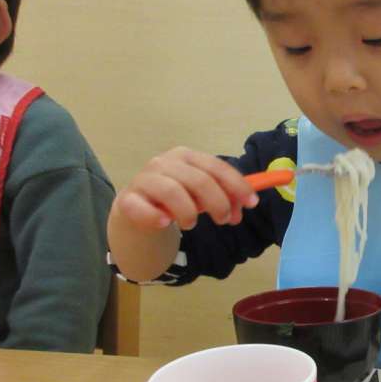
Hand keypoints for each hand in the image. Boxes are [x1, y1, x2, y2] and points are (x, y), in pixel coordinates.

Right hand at [113, 147, 257, 230]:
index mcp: (186, 157)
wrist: (137, 208)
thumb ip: (224, 196)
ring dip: (189, 213)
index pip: (216, 167)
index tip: (252, 203)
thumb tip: (247, 204)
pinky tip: (165, 222)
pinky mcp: (128, 199)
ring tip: (191, 224)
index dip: (237, 185)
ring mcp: (144, 179)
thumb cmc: (175, 197)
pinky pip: (142, 208)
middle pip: (199, 180)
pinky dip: (156, 217)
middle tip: (225, 220)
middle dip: (219, 203)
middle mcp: (164, 162)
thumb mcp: (201, 194)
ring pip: (173, 192)